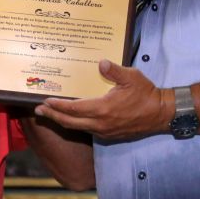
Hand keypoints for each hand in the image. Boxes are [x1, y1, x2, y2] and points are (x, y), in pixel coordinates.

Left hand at [35, 60, 169, 140]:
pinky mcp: (110, 135)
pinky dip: (76, 124)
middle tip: (39, 111)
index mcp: (102, 108)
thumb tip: (101, 63)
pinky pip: (87, 130)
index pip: (73, 108)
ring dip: (63, 121)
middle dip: (52, 116)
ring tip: (51, 115)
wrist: (160, 113)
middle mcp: (100, 123)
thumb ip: (114, 70)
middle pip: (69, 122)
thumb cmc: (146, 94)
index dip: (57, 106)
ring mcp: (104, 131)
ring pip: (77, 128)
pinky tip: (73, 118)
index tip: (45, 101)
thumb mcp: (131, 77)